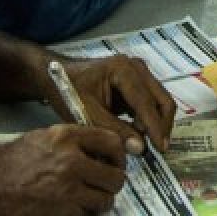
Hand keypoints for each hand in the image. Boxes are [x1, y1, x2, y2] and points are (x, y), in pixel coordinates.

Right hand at [0, 124, 125, 214]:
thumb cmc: (6, 166)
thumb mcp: (41, 139)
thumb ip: (71, 141)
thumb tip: (95, 149)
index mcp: (65, 137)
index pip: (112, 141)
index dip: (119, 154)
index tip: (117, 161)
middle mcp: (71, 160)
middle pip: (115, 175)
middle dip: (112, 183)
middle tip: (105, 185)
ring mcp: (68, 188)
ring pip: (106, 199)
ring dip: (101, 201)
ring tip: (90, 199)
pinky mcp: (64, 211)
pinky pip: (87, 215)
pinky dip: (85, 214)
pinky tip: (74, 208)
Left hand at [57, 55, 176, 153]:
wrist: (55, 75)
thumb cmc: (68, 91)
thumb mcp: (88, 113)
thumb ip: (114, 130)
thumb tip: (141, 148)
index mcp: (124, 70)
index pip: (147, 103)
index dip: (156, 128)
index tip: (161, 150)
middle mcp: (136, 67)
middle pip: (161, 99)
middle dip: (161, 125)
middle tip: (158, 149)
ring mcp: (138, 73)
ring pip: (159, 101)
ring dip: (156, 123)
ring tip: (143, 143)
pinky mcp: (136, 81)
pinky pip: (150, 102)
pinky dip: (148, 119)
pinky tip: (137, 133)